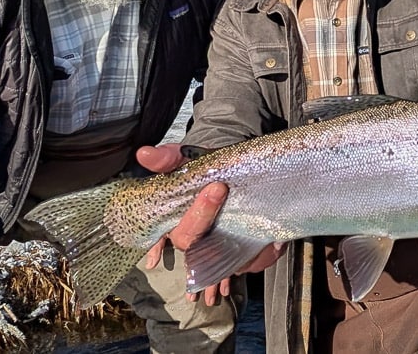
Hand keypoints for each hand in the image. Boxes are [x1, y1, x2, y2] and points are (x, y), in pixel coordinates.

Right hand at [135, 145, 286, 304]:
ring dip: (248, 248)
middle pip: (205, 253)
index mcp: (182, 226)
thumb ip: (166, 159)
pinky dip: (266, 253)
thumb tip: (143, 154)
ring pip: (234, 264)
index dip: (198, 216)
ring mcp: (225, 251)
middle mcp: (202, 244)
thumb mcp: (187, 160)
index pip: (183, 234)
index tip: (216, 187)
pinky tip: (274, 240)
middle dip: (219, 229)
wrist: (233, 171)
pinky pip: (257, 263)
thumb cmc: (206, 171)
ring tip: (260, 222)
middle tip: (227, 192)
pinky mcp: (247, 255)